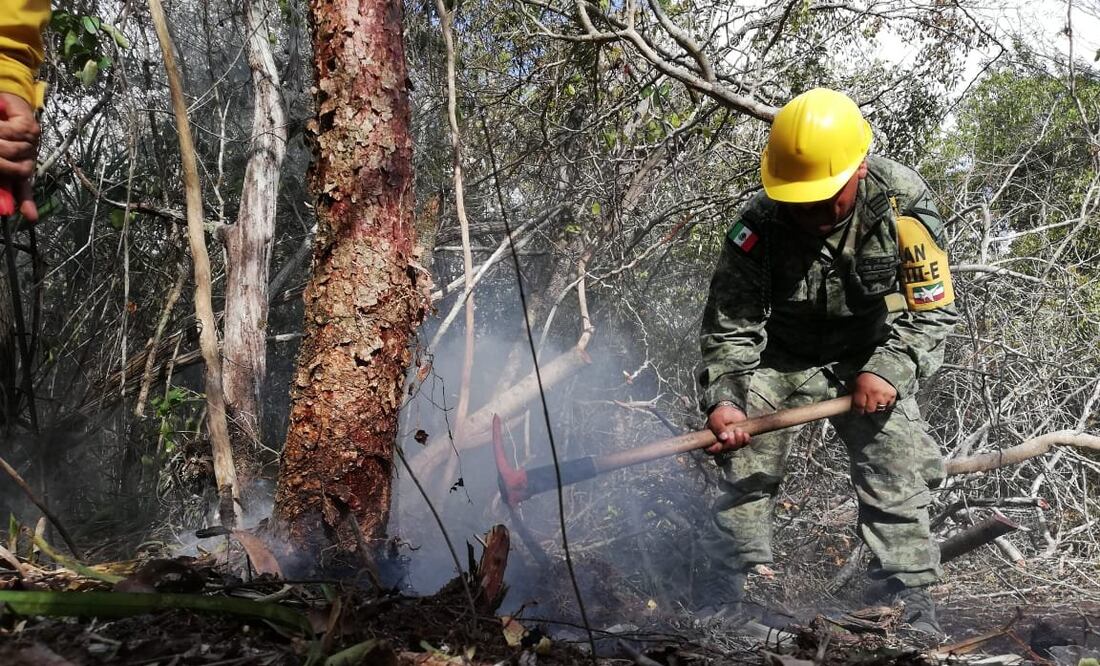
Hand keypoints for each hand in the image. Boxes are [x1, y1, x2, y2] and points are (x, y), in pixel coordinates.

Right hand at [0, 93, 39, 220]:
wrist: (0, 105)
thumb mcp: (0, 158)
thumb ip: (2, 182)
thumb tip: (7, 208)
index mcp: (18, 166)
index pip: (23, 188)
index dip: (27, 203)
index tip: (31, 218)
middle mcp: (28, 156)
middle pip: (16, 170)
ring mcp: (32, 142)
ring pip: (11, 149)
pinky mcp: (29, 126)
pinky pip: (12, 132)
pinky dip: (2, 127)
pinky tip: (0, 122)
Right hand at [706, 403, 750, 452]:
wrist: (731, 410)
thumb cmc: (721, 415)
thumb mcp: (716, 418)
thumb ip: (718, 427)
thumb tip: (724, 437)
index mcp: (710, 440)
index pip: (711, 449)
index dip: (716, 448)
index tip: (722, 441)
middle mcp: (720, 444)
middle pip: (725, 449)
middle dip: (730, 442)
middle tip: (731, 433)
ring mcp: (730, 444)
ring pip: (735, 447)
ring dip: (738, 440)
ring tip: (738, 430)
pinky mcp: (740, 441)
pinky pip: (744, 444)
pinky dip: (745, 440)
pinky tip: (745, 434)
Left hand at [850, 372, 896, 414]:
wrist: (881, 367)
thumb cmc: (866, 376)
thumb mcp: (857, 382)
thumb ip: (855, 393)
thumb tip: (850, 404)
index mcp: (862, 389)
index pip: (859, 406)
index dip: (858, 410)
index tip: (859, 411)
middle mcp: (873, 393)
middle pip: (870, 409)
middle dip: (868, 409)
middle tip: (867, 407)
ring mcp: (884, 394)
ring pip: (880, 408)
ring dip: (877, 406)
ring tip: (875, 402)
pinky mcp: (892, 394)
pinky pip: (889, 404)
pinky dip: (886, 403)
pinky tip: (883, 399)